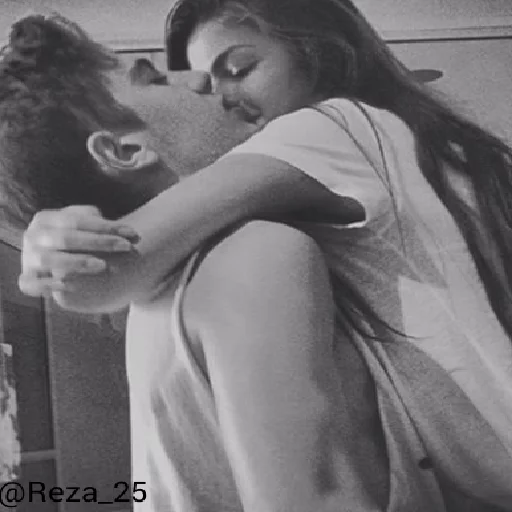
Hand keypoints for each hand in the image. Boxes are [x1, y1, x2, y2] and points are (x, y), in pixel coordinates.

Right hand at [19, 205, 138, 297]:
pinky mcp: (28, 279)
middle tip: (126, 247)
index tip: (132, 234)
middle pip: (66, 238)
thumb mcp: (87, 228)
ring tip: (103, 265)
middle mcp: (33, 237)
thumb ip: (100, 224)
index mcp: (46, 219)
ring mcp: (29, 259)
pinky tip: (70, 286)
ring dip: (77, 262)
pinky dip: (46, 285)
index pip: (77, 221)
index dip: (106, 227)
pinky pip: (30, 284)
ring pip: (49, 259)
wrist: (62, 262)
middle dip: (99, 242)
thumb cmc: (82, 241)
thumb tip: (123, 230)